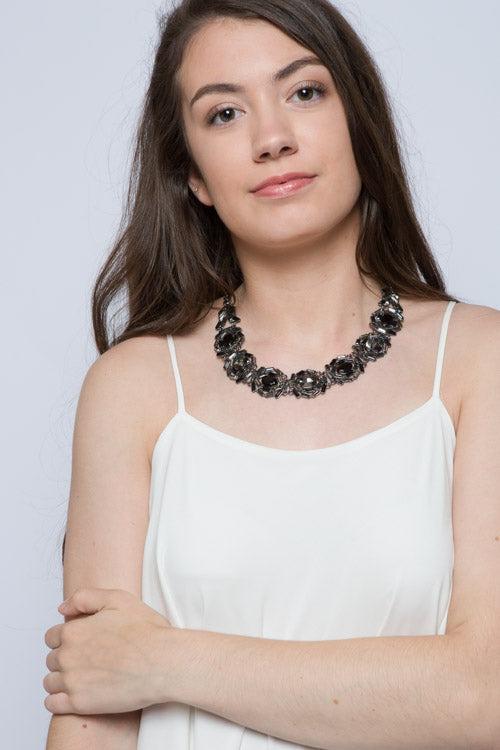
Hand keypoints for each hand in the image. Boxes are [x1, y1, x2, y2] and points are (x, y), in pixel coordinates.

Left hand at [44, 588, 174, 714]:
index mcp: (73, 630)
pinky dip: (59, 700)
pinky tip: (77, 694)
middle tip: (88, 660)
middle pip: (51, 659)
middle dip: (66, 658)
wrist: (163, 662)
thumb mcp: (117, 599)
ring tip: (84, 678)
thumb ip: (84, 597)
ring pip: (50, 682)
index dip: (66, 638)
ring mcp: (72, 681)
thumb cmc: (146, 630)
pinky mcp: (79, 704)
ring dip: (62, 679)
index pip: (51, 636)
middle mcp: (67, 656)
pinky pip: (52, 704)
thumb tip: (61, 608)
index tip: (82, 643)